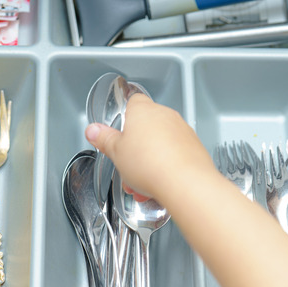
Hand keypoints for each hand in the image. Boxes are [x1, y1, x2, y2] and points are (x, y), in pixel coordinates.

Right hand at [84, 94, 216, 202]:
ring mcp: (182, 130)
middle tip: (128, 164)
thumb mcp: (116, 153)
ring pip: (161, 143)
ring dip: (150, 161)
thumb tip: (93, 130)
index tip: (119, 133)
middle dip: (136, 147)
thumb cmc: (151, 164)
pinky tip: (158, 184)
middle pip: (146, 127)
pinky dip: (166, 166)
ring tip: (141, 183)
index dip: (125, 118)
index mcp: (143, 110)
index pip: (133, 102)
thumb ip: (104, 139)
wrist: (185, 182)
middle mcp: (165, 115)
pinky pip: (175, 153)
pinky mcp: (194, 146)